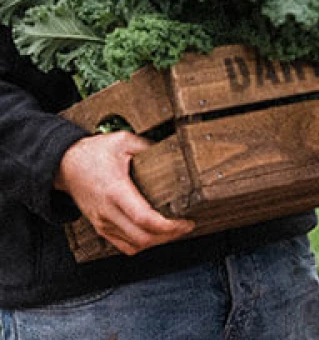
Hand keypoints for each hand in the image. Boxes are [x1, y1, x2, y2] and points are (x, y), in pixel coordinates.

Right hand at [55, 131, 194, 255]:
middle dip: (168, 236)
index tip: (185, 222)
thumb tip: (172, 148)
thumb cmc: (93, 152)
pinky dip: (141, 244)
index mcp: (116, 190)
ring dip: (157, 242)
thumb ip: (147, 146)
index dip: (168, 226)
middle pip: (142, 238)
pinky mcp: (100, 226)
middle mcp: (108, 211)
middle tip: (186, 226)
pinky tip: (155, 235)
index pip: (144, 218)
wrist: (65, 164)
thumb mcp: (123, 141)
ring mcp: (102, 222)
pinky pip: (123, 245)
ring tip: (175, 230)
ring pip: (133, 245)